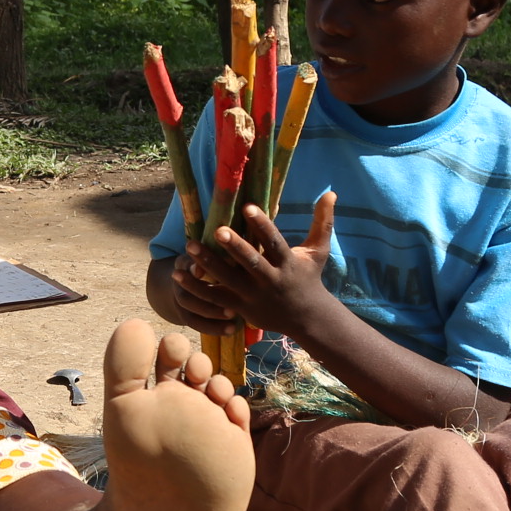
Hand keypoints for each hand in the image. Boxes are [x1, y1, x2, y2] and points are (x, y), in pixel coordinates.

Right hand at [168, 246, 242, 334]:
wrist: (185, 277)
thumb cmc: (207, 260)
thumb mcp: (208, 253)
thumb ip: (217, 254)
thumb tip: (229, 255)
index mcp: (184, 264)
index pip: (186, 266)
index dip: (193, 269)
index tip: (201, 270)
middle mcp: (178, 283)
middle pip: (187, 295)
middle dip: (208, 300)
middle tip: (232, 305)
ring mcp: (180, 300)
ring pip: (191, 314)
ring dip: (213, 316)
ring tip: (234, 320)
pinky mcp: (185, 314)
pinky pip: (197, 325)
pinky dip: (214, 328)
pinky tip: (231, 330)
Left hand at [194, 191, 341, 338]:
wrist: (307, 318)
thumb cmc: (309, 278)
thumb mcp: (318, 251)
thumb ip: (323, 221)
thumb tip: (332, 192)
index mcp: (287, 264)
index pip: (274, 242)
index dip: (262, 225)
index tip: (248, 207)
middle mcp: (270, 281)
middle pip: (250, 262)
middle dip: (234, 247)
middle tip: (217, 229)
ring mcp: (253, 296)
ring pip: (227, 280)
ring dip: (208, 264)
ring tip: (189, 246)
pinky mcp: (239, 308)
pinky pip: (215, 298)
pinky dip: (196, 287)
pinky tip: (179, 273)